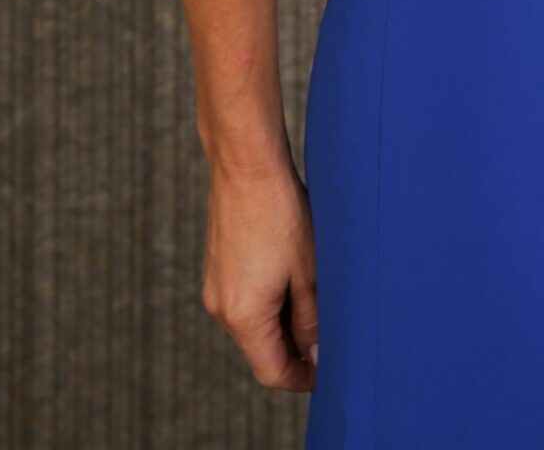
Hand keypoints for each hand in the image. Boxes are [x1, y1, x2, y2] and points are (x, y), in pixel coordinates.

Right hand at [201, 155, 319, 392]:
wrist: (246, 165)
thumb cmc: (281, 214)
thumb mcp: (309, 272)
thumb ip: (312, 321)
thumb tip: (316, 355)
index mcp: (243, 316)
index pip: (272, 372)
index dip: (303, 378)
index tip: (329, 370)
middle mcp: (221, 309)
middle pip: (260, 350)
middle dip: (294, 348)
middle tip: (329, 329)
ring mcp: (214, 287)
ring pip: (252, 324)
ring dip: (282, 321)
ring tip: (313, 292)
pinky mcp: (216, 268)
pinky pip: (243, 301)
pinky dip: (267, 301)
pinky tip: (290, 273)